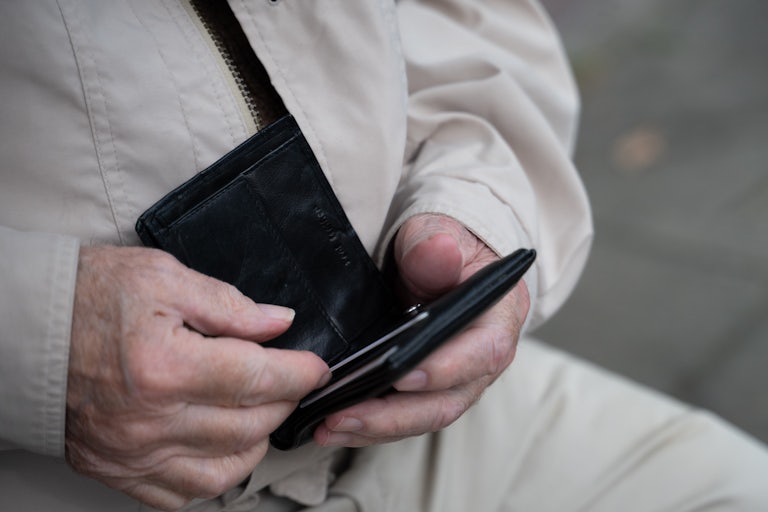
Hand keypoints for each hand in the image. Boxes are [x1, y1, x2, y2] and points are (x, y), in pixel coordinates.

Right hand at [66, 246, 329, 510]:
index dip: (299, 373)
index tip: (315, 367)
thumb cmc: (91, 298)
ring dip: (257, 440)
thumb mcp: (164, 279)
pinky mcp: (119, 470)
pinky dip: (216, 474)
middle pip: (249, 424)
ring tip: (260, 410)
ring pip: (225, 469)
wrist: (29, 331)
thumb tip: (279, 323)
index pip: (257, 378)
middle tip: (289, 379)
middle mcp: (150, 420)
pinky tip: (222, 445)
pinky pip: (183, 494)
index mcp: (165, 366)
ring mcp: (134, 453)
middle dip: (284, 401)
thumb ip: (229, 305)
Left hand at [314, 214, 529, 446]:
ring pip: (422, 416)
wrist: (442, 258)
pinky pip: (405, 416)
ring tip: (328, 427)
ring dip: (375, 427)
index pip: (482, 352)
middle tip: (345, 415)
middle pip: (446, 401)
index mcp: (498, 319)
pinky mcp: (430, 390)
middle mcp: (483, 360)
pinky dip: (371, 425)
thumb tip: (439, 251)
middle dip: (394, 416)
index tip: (400, 375)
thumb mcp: (440, 233)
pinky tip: (335, 425)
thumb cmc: (446, 245)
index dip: (444, 369)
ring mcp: (457, 380)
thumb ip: (436, 245)